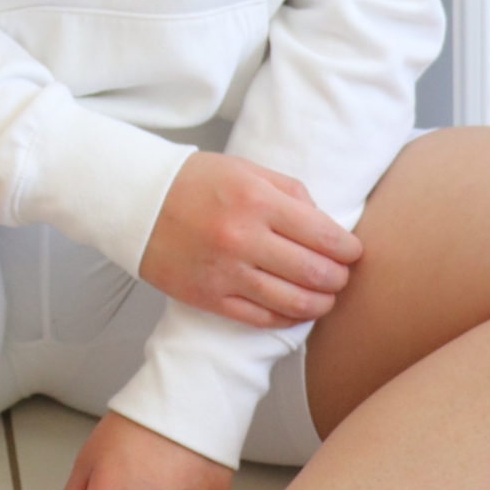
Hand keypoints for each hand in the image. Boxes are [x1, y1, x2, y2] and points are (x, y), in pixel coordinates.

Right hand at [139, 152, 361, 328]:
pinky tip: (295, 311)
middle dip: (338, 277)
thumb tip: (324, 224)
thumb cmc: (195, 182)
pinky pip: (260, 318)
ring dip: (319, 303)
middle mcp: (243, 238)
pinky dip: (286, 319)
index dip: (348, 248)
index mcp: (257, 200)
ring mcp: (226, 272)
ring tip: (326, 298)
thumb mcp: (247, 170)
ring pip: (292, 302)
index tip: (353, 252)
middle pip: (314, 272)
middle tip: (342, 276)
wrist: (136, 202)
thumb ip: (291, 192)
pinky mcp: (208, 297)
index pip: (323, 234)